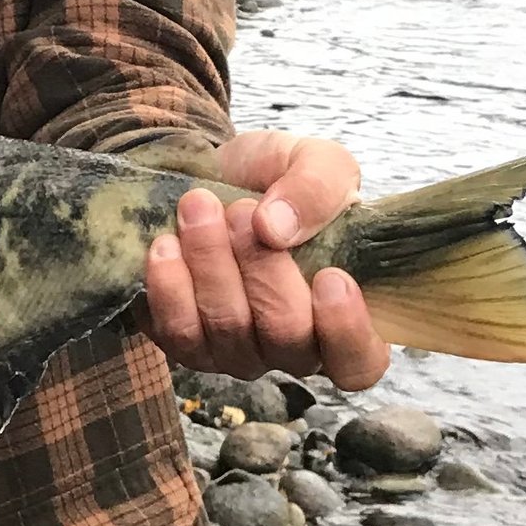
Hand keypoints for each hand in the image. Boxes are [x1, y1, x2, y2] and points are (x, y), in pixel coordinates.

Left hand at [143, 131, 390, 390]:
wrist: (219, 177)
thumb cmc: (284, 182)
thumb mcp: (318, 163)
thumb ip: (316, 188)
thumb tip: (275, 228)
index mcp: (346, 315)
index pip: (360, 362)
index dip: (346, 331)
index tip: (331, 276)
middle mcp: (294, 347)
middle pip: (285, 337)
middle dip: (261, 268)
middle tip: (239, 211)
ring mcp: (238, 351)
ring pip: (227, 330)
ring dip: (211, 266)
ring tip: (199, 208)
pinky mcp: (187, 344)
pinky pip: (176, 333)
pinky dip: (169, 286)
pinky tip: (165, 245)